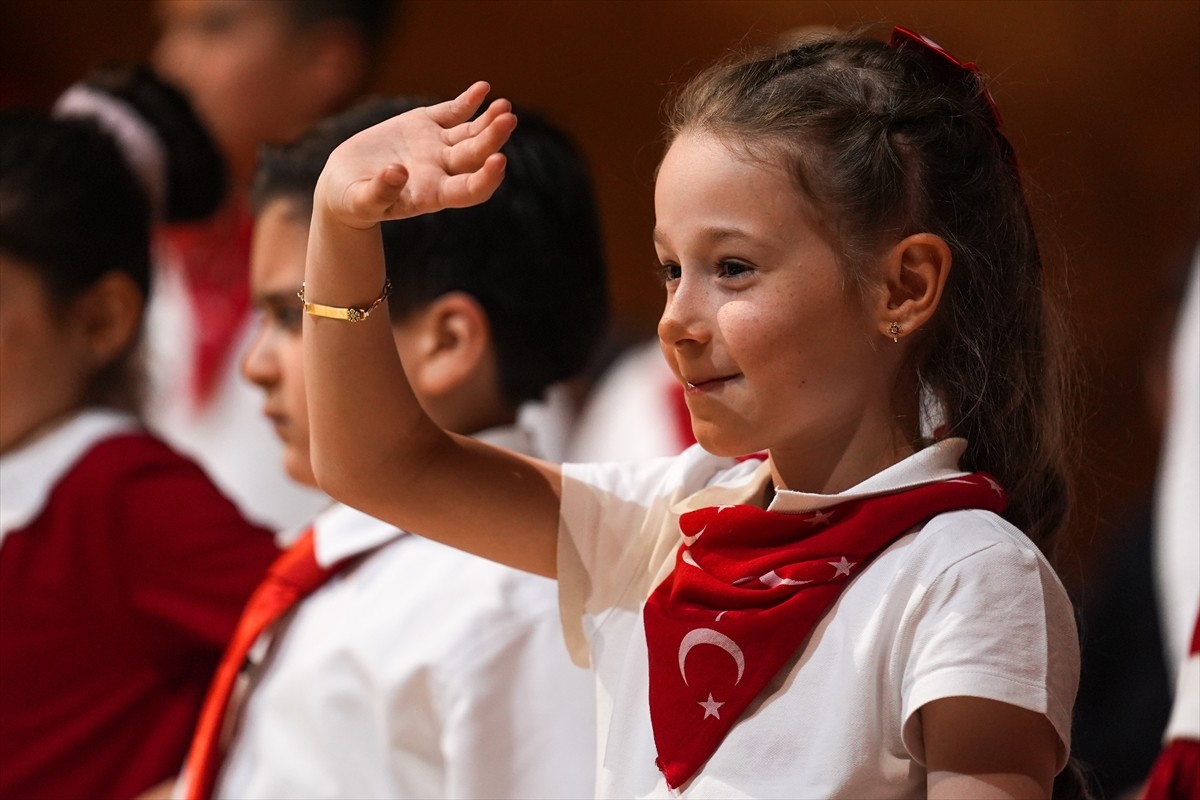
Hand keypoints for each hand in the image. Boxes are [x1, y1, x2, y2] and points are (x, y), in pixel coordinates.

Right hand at [316, 81, 516, 228]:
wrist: (345, 183)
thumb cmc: (353, 200)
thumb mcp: (360, 201)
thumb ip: (379, 192)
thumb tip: (397, 173)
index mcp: (432, 195)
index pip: (469, 190)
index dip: (487, 178)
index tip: (499, 161)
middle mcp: (441, 170)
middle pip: (475, 155)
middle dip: (493, 138)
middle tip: (508, 119)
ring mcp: (436, 146)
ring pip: (470, 132)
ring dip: (489, 119)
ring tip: (504, 105)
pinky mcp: (425, 125)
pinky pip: (453, 111)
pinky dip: (468, 100)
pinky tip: (483, 88)